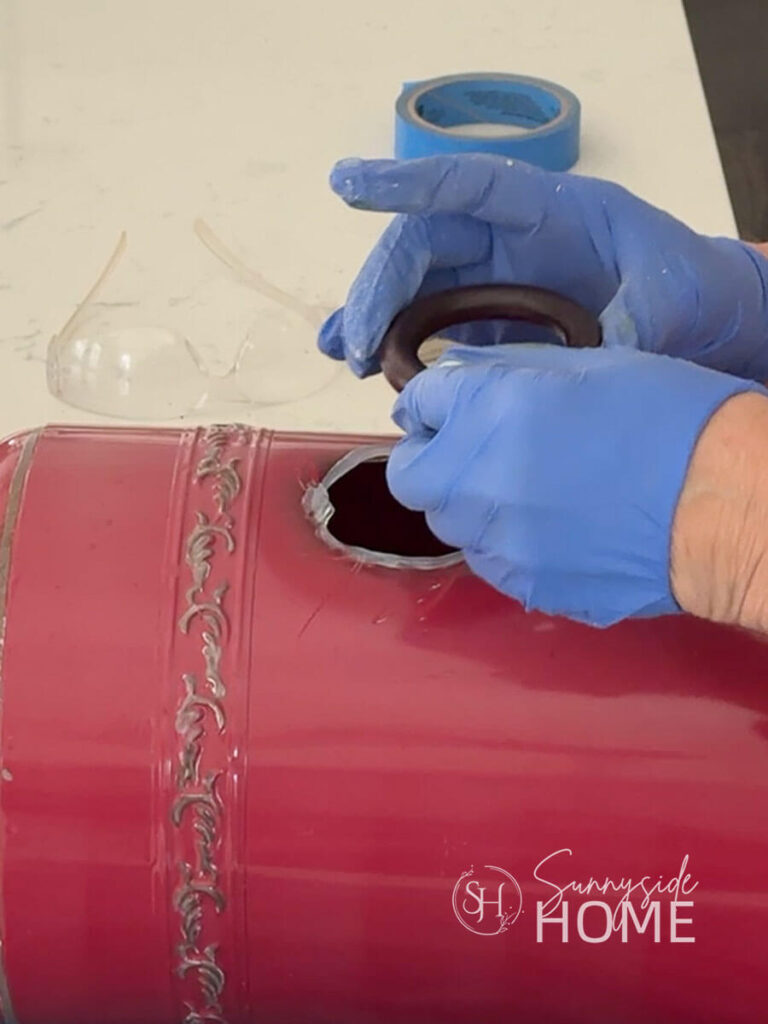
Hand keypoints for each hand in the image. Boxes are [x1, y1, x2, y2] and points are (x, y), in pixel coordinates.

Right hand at [319, 155, 767, 380]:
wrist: (691, 318)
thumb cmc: (684, 283)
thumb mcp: (670, 293)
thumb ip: (637, 317)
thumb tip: (603, 348)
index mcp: (547, 209)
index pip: (469, 185)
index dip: (409, 183)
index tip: (350, 185)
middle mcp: (507, 239)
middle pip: (424, 244)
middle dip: (381, 288)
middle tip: (356, 343)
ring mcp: (492, 281)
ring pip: (416, 287)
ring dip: (374, 319)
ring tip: (344, 355)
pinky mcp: (488, 322)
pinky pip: (431, 328)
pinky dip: (394, 345)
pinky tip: (363, 365)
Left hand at [386, 344, 764, 626]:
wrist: (725, 506)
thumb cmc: (671, 422)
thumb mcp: (589, 366)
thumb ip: (507, 371)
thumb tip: (457, 376)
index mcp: (493, 409)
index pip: (420, 402)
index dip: (431, 402)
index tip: (443, 407)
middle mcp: (479, 479)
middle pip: (411, 474)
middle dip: (431, 458)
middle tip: (471, 450)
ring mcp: (498, 541)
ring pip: (448, 523)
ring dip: (468, 502)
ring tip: (523, 490)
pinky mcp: (525, 585)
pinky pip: (490, 561)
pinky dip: (504, 542)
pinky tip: (550, 527)